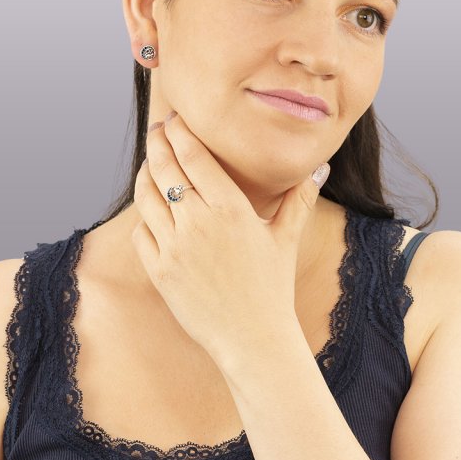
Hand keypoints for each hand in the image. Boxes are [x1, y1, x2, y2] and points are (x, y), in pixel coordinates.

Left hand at [131, 110, 330, 367]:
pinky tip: (149, 209)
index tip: (174, 120)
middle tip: (156, 129)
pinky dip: (143, 216)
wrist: (252, 339)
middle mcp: (199, 223)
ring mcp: (175, 248)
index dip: (179, 133)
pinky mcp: (159, 271)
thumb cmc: (272, 288)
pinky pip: (141, 232)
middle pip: (165, 168)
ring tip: (150, 163)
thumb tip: (319, 169)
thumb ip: (298, 200)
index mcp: (231, 209)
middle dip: (157, 143)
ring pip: (146, 197)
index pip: (195, 157)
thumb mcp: (286, 239)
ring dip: (145, 174)